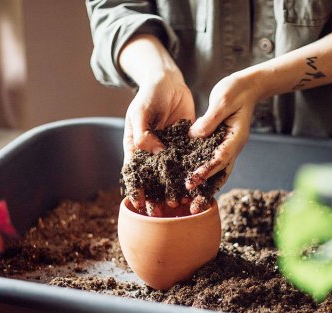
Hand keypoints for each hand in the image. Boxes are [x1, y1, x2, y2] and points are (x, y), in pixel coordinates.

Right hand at [122, 71, 194, 215]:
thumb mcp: (141, 111)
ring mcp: (168, 149)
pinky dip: (190, 175)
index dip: (136, 190)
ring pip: (171, 175)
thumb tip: (153, 152)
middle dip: (156, 197)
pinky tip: (197, 187)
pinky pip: (188, 162)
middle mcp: (152, 151)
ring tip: (181, 205)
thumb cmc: (149, 93)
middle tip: (162, 212)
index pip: (134, 173)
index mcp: (136, 145)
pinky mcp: (185, 144)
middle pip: (152, 179)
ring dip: (174, 190)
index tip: (140, 205)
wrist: (169, 81)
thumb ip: (143, 132)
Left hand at [187, 72, 259, 207]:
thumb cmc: (236, 90)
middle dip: (206, 190)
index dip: (205, 171)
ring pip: (218, 173)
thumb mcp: (222, 100)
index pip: (220, 159)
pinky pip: (213, 164)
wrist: (248, 86)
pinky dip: (204, 176)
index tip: (191, 181)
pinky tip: (192, 185)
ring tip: (191, 203)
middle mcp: (233, 146)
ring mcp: (228, 147)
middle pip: (220, 174)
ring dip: (206, 188)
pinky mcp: (221, 144)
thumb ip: (209, 119)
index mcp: (236, 137)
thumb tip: (194, 136)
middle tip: (192, 206)